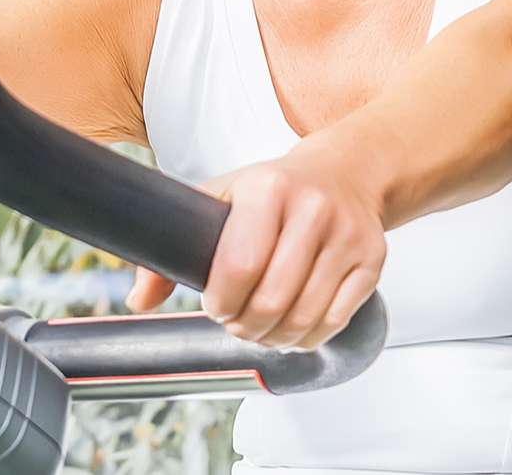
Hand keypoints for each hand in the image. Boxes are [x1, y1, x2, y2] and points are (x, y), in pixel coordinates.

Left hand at [125, 146, 386, 349]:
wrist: (345, 172)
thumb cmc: (274, 190)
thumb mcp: (220, 199)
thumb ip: (175, 247)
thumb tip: (138, 299)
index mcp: (268, 188)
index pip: (240, 265)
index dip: (221, 301)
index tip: (214, 306)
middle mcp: (313, 208)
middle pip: (272, 299)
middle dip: (245, 326)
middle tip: (236, 323)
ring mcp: (348, 235)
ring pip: (305, 317)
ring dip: (274, 338)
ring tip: (260, 328)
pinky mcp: (372, 260)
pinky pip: (335, 322)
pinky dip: (307, 337)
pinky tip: (292, 325)